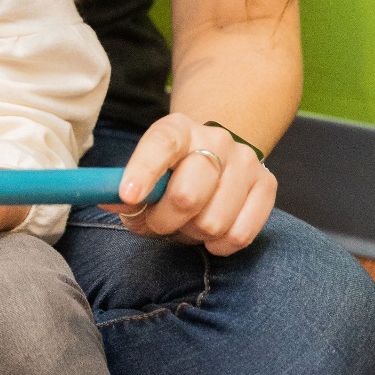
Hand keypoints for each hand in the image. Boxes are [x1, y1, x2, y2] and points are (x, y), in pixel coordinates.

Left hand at [105, 114, 276, 253]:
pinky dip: (219, 245)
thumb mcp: (141, 176)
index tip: (128, 196)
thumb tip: (107, 198)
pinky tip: (210, 234)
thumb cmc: (168, 176)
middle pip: (187, 195)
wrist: (215, 157)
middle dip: (164, 221)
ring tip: (186, 225)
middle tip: (158, 223)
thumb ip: (121, 190)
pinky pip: (240, 235)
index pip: (161, 144)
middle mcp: (216, 140)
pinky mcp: (267, 185)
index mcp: (177, 129)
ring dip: (192, 235)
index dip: (143, 171)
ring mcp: (246, 161)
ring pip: (213, 222)